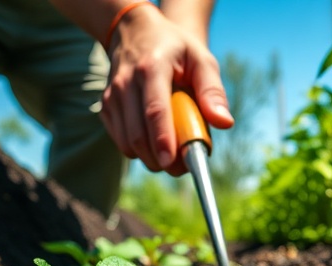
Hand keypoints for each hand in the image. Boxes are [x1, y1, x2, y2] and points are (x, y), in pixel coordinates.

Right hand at [101, 5, 232, 174]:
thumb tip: (224, 123)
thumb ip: (213, 91)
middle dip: (160, 159)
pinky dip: (138, 151)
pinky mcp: (106, 107)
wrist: (135, 31)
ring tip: (172, 157)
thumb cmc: (175, 47)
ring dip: (150, 159)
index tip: (172, 162)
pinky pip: (121, 141)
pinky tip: (154, 143)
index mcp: (152, 68)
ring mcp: (112, 96)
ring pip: (127, 142)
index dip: (162, 140)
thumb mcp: (201, 59)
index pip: (155, 110)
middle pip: (138, 134)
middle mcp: (126, 82)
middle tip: (182, 168)